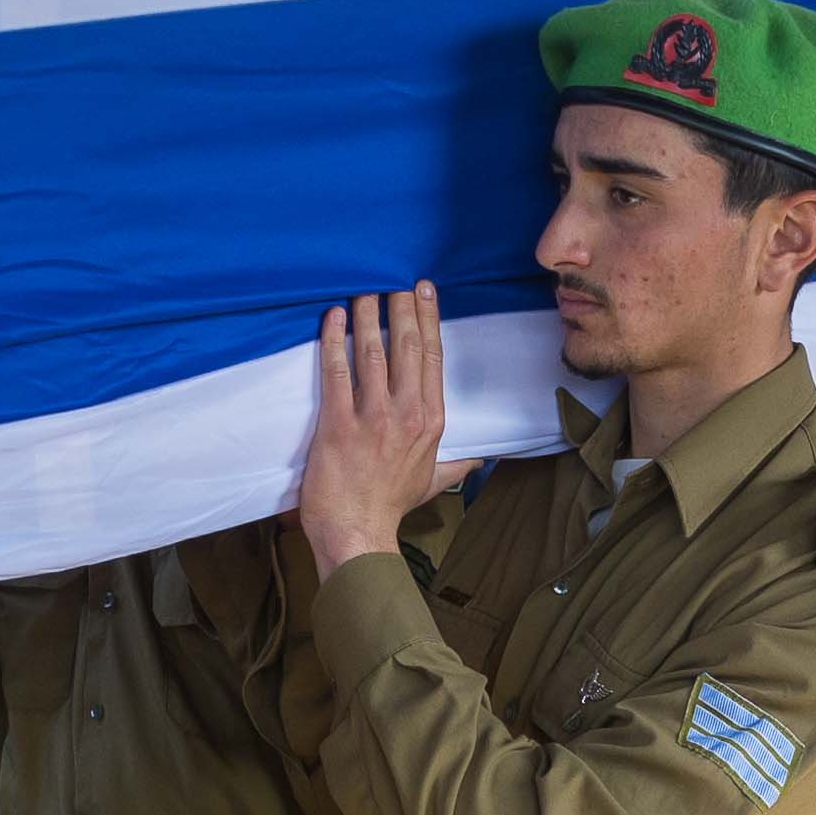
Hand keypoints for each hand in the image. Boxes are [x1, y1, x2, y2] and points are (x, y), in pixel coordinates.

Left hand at [288, 284, 448, 575]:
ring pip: (372, 351)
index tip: (423, 291)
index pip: (433, 358)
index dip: (428, 319)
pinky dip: (334, 340)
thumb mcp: (432, 483)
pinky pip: (336, 371)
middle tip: (392, 280)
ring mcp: (373, 418)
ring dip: (367, 315)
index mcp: (430, 421)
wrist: (358, 534)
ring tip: (362, 290)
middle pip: (407, 346)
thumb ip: (458, 466)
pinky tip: (333, 317)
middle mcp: (407, 413)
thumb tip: (482, 461)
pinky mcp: (338, 424)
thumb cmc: (390, 508)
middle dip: (401, 307)